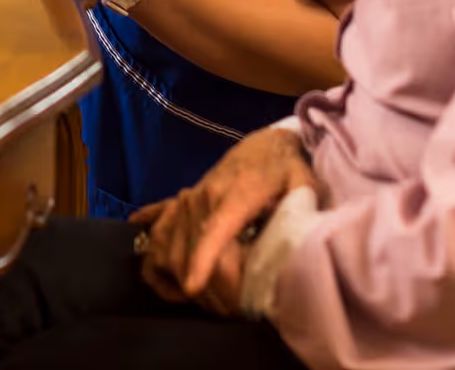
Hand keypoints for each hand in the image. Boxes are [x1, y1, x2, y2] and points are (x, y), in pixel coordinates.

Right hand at [129, 125, 313, 300]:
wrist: (266, 146)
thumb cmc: (286, 171)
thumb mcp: (302, 186)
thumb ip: (300, 210)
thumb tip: (300, 240)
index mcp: (238, 192)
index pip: (215, 228)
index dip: (202, 258)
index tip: (193, 288)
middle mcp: (206, 194)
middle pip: (188, 242)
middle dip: (193, 277)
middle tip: (217, 308)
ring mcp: (190, 196)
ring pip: (168, 237)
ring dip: (173, 269)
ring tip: (192, 296)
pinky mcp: (183, 200)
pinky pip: (158, 222)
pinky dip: (151, 243)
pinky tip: (155, 271)